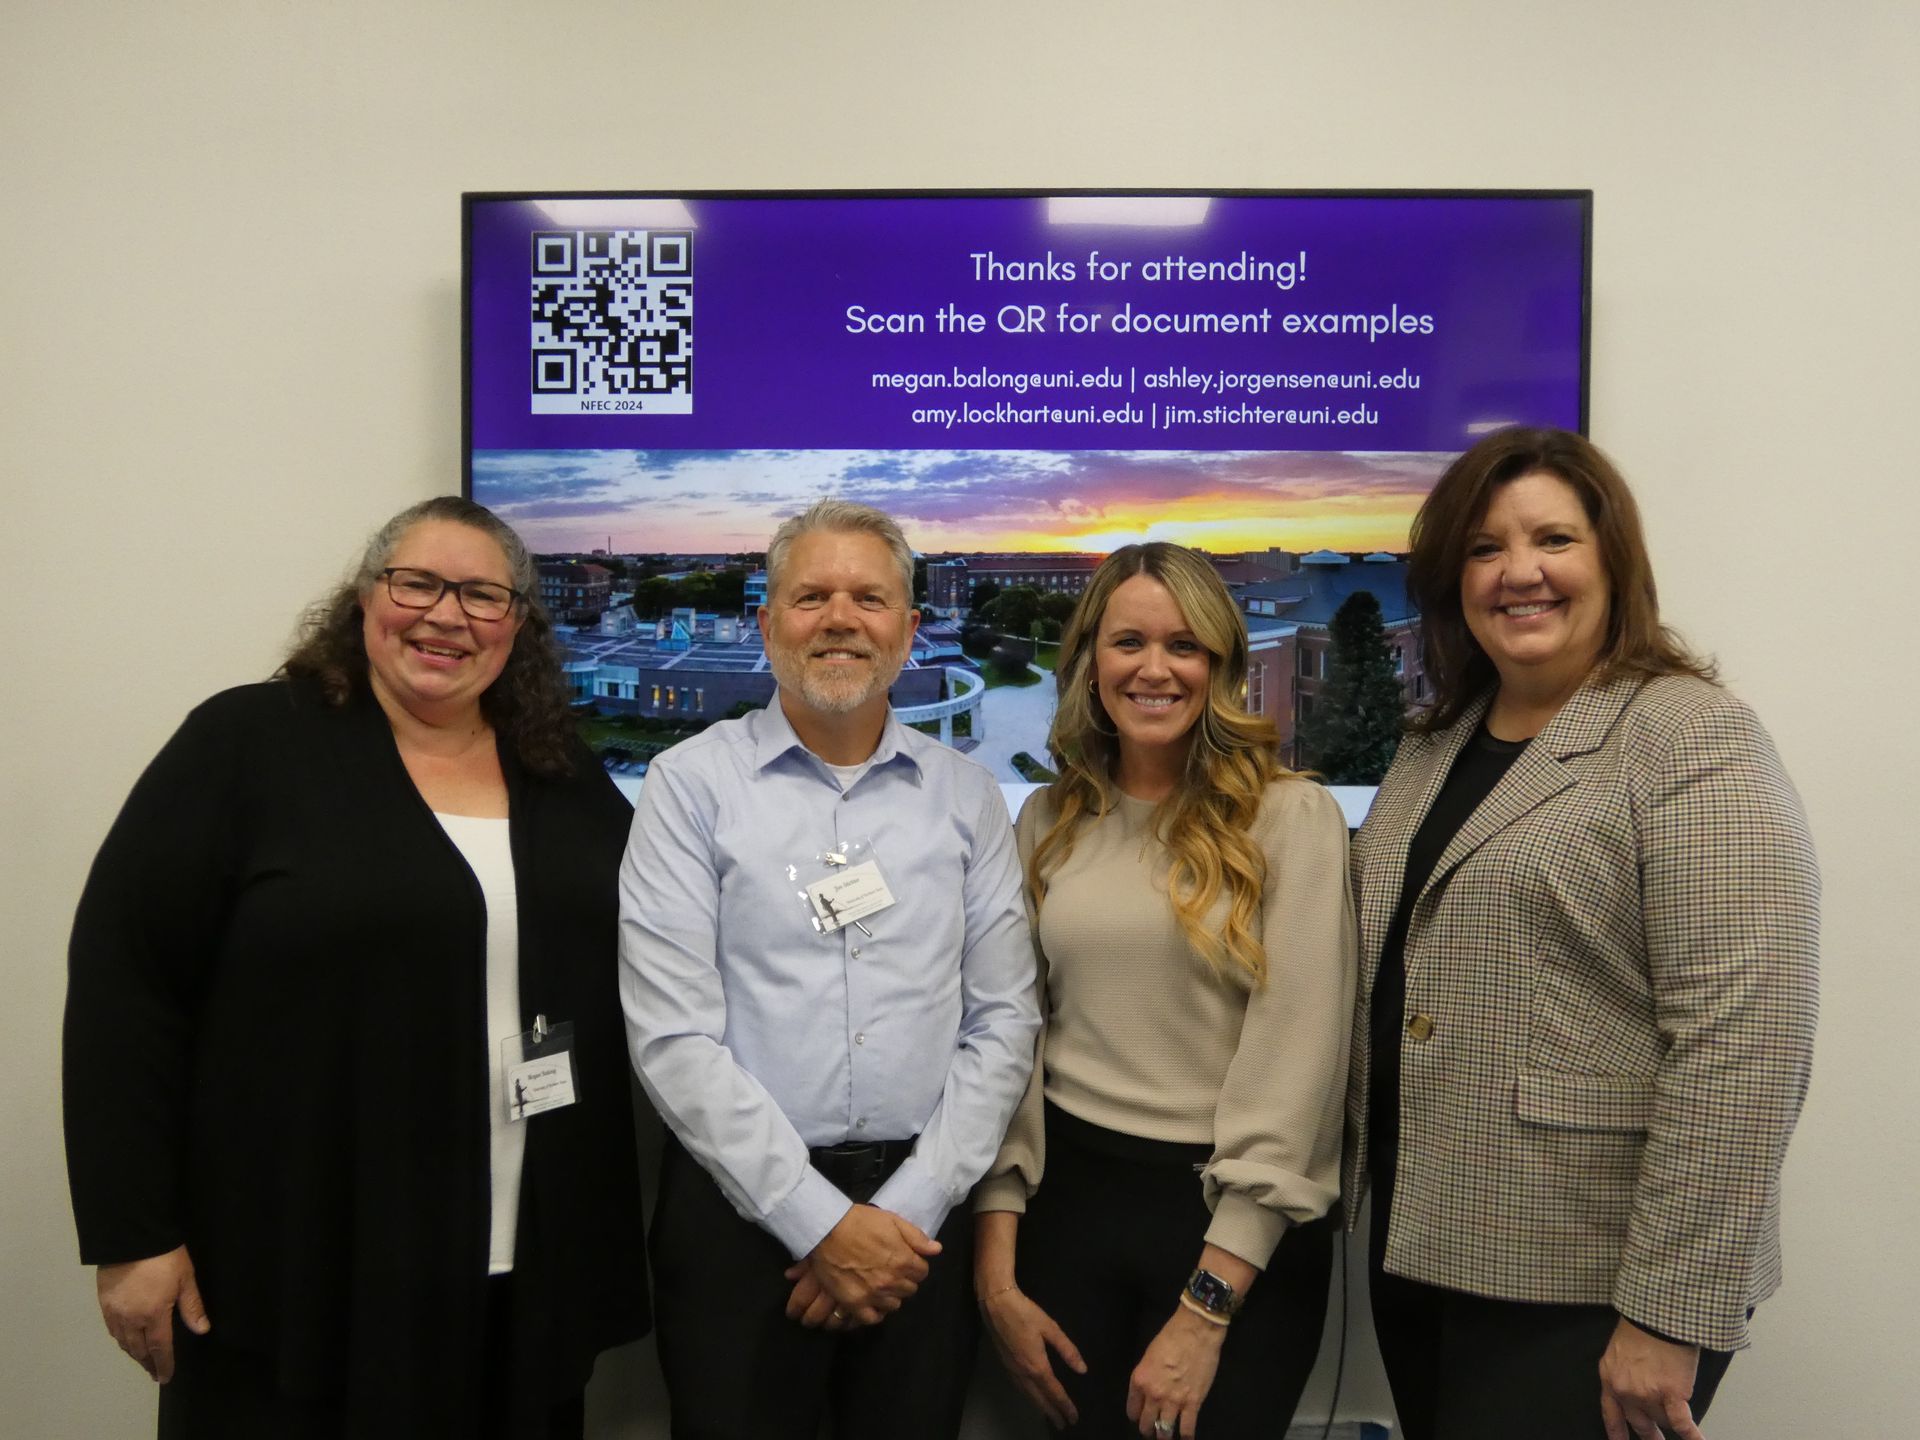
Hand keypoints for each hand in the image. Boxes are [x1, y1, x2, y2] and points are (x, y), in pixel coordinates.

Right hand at [96, 1245, 210, 1382]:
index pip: (160, 1348)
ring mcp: (115, 1312)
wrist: (131, 1238)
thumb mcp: (185, 1279)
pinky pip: (112, 1329)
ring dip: (133, 1353)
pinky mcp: (104, 1303)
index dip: (164, 1364)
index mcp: (154, 1314)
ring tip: (142, 1359)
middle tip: (154, 1372)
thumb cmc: (165, 1257)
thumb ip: (192, 1307)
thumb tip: (202, 1330)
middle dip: (147, 1363)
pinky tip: (125, 1339)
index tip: (165, 1377)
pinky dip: (121, 1339)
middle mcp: (132, 1319)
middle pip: (139, 1349)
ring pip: (123, 1341)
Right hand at [789, 1205, 938, 1326]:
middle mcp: (892, 1282)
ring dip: (890, 1295)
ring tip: (879, 1284)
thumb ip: (917, 1237)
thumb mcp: (893, 1220)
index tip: (904, 1260)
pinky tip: (871, 1302)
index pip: (922, 1273)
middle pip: (909, 1289)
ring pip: (894, 1305)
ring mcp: (873, 1295)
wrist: (828, 1229)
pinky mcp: (855, 1303)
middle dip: (903, 1280)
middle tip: (890, 1270)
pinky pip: (873, 1318)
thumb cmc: (861, 1222)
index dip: (914, 1265)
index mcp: (904, 1261)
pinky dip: (875, 1312)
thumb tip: (937, 1250)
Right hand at [980, 1283, 1086, 1427]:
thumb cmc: (1026, 1313)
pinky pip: (1019, 1388)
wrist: (996, 1304)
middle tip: (1063, 1425)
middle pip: (1039, 1399)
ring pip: (1028, 1395)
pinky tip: (1031, 1396)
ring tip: (1049, 1416)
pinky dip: (1028, 1397)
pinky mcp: (1005, 1364)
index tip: (1073, 1418)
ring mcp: (1012, 1370)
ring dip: (1039, 1407)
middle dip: (1052, 1413)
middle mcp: (1023, 1373)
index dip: (1065, 1406)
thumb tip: (1082, 1370)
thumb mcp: (1051, 1328)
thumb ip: (1067, 1350)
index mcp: (1037, 1365)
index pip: (1054, 1392)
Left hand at [1126, 1306, 1225, 1438]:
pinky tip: (1186, 1438)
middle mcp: (1153, 1395)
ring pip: (1165, 1431)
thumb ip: (1146, 1376)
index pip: (1132, 1409)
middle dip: (1148, 1429)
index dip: (1136, 1416)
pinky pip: (1187, 1429)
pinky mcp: (1193, 1403)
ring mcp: (1173, 1401)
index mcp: (1139, 1380)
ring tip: (1166, 1438)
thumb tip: (1149, 1390)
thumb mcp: (1149, 1355)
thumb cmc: (1171, 1336)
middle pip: (1147, 1424)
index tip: (1140, 1417)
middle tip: (1152, 1430)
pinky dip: (1186, 1437)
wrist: (1196, 1331)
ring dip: (1164, 1437)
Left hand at [1599, 1316, 1705, 1439]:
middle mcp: (1626, 1391)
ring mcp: (1648, 1395)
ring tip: (1680, 1409)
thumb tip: (1637, 1383)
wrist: (1657, 1314)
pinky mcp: (1671, 1395)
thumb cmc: (1641, 1323)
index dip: (1616, 1432)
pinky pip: (1682, 1424)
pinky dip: (1693, 1436)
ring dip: (1671, 1416)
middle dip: (1649, 1433)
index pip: (1611, 1413)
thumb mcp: (1620, 1350)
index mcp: (1610, 1377)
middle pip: (1640, 1423)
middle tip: (1655, 1439)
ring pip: (1662, 1420)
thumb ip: (1625, 1371)